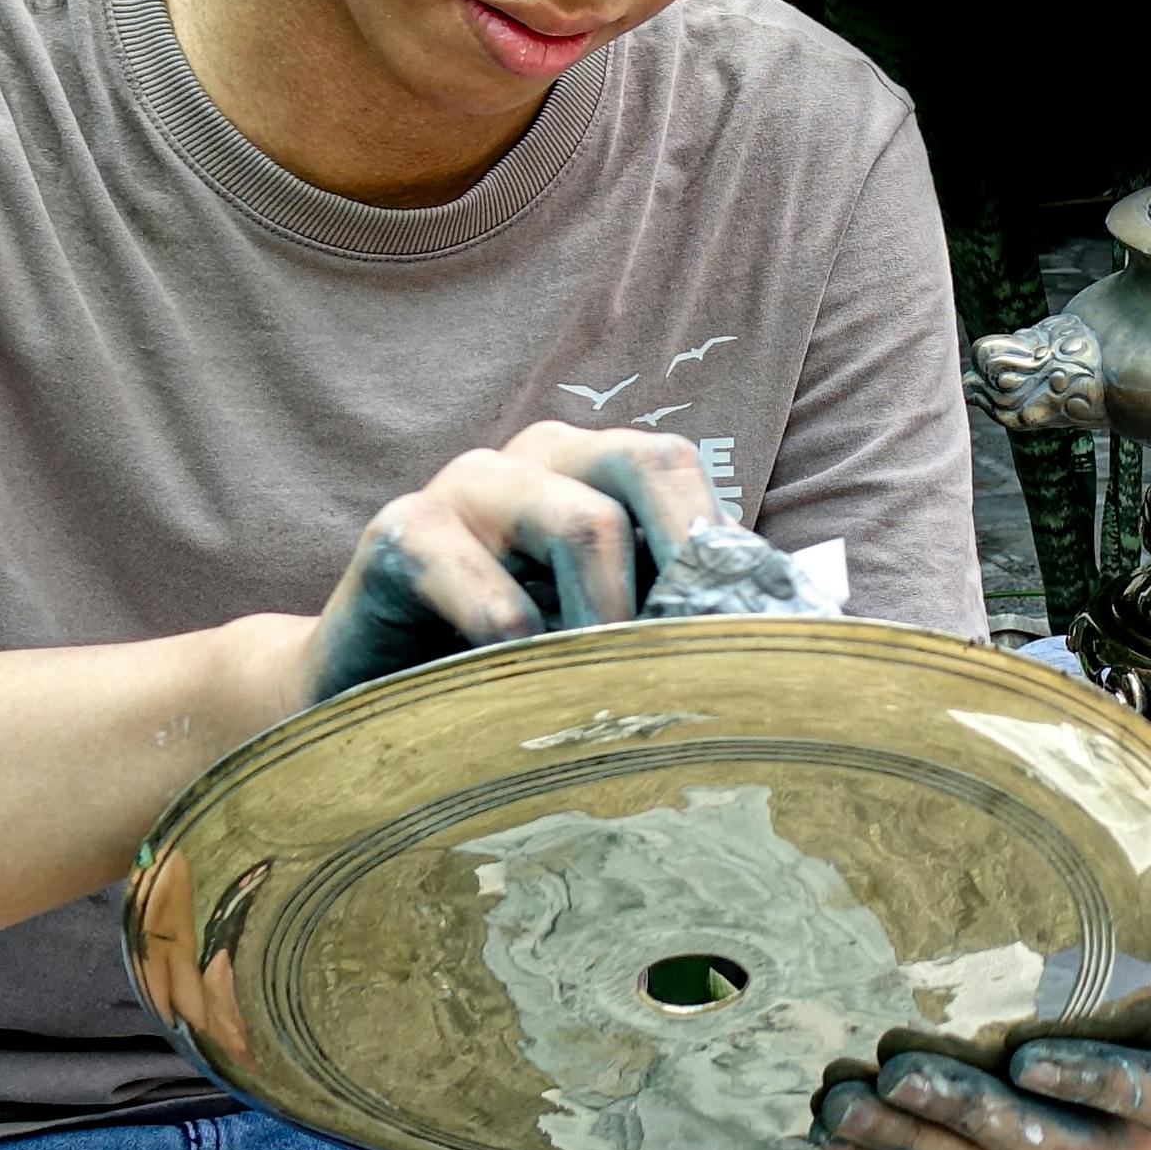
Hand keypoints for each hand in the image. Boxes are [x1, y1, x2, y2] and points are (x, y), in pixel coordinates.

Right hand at [293, 423, 728, 706]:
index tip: (747, 639)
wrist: (365, 689)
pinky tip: (520, 692)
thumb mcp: (597, 630)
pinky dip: (520, 644)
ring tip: (613, 690)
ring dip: (614, 620)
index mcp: (593, 468)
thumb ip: (669, 614)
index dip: (721, 546)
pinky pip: (483, 583)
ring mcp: (466, 486)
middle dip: (688, 558)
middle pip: (644, 462)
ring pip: (582, 523)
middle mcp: (537, 458)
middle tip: (697, 651)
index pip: (678, 469)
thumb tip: (785, 635)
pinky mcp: (400, 534)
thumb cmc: (507, 664)